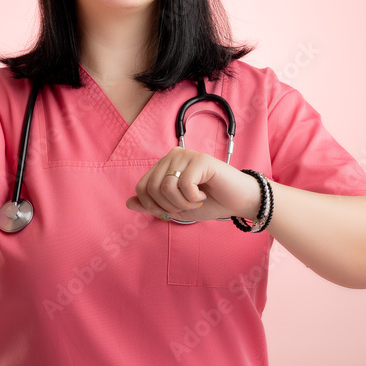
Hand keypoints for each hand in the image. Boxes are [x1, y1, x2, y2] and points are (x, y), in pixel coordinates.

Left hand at [125, 147, 260, 221]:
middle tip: (187, 206)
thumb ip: (152, 205)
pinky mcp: (200, 160)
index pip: (141, 187)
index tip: (172, 210)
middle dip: (168, 206)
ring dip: (182, 203)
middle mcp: (172, 156)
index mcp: (164, 165)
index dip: (153, 206)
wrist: (237, 202)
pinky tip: (203, 195)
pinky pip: (184, 185)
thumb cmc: (209, 203)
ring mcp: (186, 155)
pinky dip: (193, 198)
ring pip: (166, 187)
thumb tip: (128, 203)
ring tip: (196, 201)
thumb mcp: (175, 208)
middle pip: (151, 188)